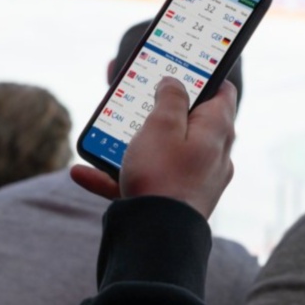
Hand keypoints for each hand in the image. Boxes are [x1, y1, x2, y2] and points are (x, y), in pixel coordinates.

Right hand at [72, 77, 237, 221]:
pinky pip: (145, 181)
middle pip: (188, 121)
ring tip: (103, 136)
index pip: (222, 93)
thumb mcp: (161, 124)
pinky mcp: (175, 202)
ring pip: (161, 152)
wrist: (156, 238)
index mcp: (217, 130)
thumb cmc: (162, 176)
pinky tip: (82, 172)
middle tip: (136, 97)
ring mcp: (194, 180)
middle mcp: (212, 155)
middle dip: (158, 109)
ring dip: (130, 143)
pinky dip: (117, 175)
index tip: (183, 66)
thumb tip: (174, 83)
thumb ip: (169, 97)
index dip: (204, 76)